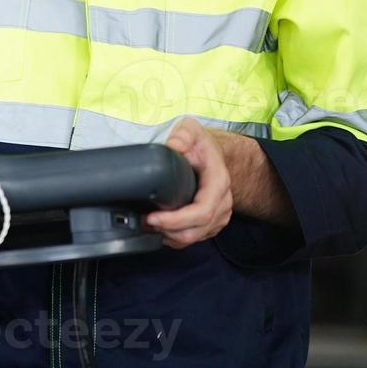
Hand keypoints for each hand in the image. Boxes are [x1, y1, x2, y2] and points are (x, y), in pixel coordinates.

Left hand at [144, 118, 233, 247]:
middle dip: (168, 230)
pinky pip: (195, 238)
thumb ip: (183, 134)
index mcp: (218, 183)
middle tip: (144, 222)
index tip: (153, 217)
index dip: (177, 220)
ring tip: (148, 226)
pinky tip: (160, 229)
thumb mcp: (192, 130)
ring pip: (195, 237)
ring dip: (170, 236)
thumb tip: (173, 145)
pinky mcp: (212, 222)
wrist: (213, 154)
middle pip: (197, 229)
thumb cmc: (201, 145)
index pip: (202, 211)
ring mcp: (219, 215)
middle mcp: (222, 202)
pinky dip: (176, 237)